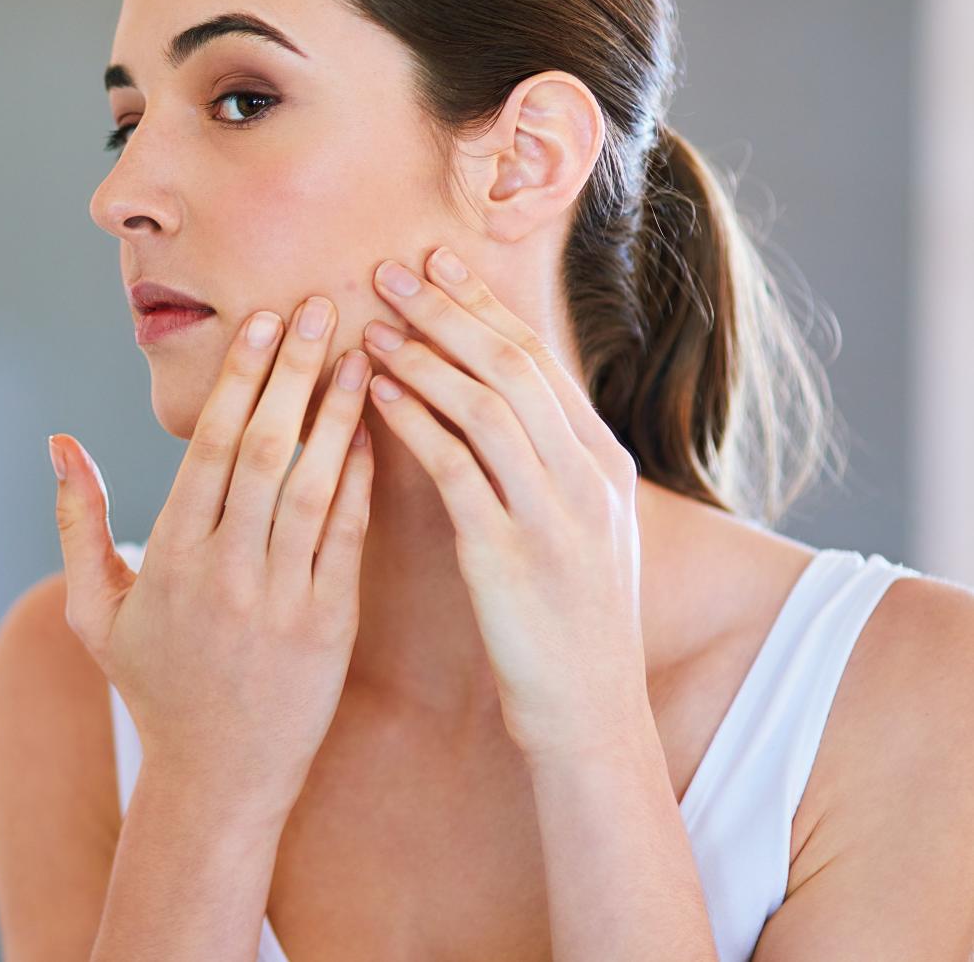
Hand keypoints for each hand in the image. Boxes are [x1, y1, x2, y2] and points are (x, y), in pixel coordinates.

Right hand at [50, 295, 373, 822]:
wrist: (219, 778)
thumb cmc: (154, 684)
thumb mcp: (93, 609)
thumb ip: (78, 522)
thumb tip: (59, 442)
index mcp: (170, 556)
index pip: (208, 446)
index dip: (240, 378)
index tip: (265, 320)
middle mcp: (225, 570)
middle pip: (264, 449)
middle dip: (295, 371)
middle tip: (323, 307)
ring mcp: (281, 598)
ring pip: (314, 485)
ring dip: (339, 413)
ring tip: (364, 354)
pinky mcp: (331, 624)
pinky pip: (349, 537)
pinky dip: (362, 481)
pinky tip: (377, 430)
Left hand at [362, 246, 650, 764]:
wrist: (591, 715)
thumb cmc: (574, 622)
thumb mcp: (585, 528)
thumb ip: (551, 462)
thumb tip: (503, 401)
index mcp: (603, 461)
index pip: (538, 359)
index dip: (484, 305)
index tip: (439, 261)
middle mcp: (585, 475)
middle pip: (512, 366)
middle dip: (449, 309)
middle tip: (392, 267)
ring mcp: (552, 513)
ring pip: (485, 406)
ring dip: (424, 357)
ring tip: (372, 323)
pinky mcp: (510, 554)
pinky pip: (457, 468)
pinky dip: (416, 422)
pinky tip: (378, 395)